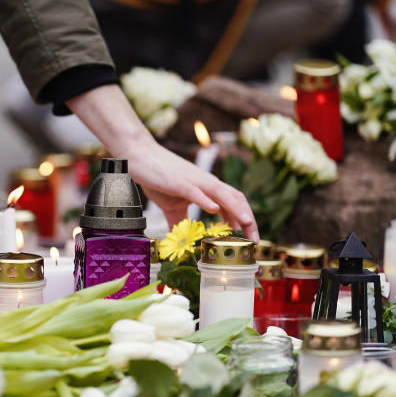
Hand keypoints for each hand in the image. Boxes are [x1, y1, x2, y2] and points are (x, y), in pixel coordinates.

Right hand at [66, 84, 258, 240]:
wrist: (140, 155)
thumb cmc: (157, 177)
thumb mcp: (171, 205)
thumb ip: (180, 221)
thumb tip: (183, 241)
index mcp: (207, 188)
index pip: (234, 203)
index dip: (246, 220)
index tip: (251, 240)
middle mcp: (205, 183)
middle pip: (235, 198)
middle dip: (248, 219)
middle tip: (256, 240)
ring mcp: (193, 181)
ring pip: (221, 193)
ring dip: (235, 208)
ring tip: (246, 224)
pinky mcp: (178, 181)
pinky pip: (195, 191)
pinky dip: (205, 200)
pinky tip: (214, 210)